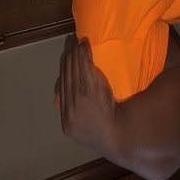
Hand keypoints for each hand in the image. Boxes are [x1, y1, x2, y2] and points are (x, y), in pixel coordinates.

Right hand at [54, 33, 116, 153]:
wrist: (118, 136)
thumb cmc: (106, 133)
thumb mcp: (84, 128)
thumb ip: (75, 115)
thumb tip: (62, 102)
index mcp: (66, 119)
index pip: (62, 89)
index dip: (65, 73)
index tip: (67, 62)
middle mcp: (69, 106)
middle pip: (66, 77)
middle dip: (68, 61)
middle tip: (71, 47)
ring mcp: (78, 97)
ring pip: (73, 70)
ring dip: (75, 54)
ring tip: (78, 43)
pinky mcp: (88, 89)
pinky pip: (83, 68)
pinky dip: (83, 55)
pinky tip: (84, 46)